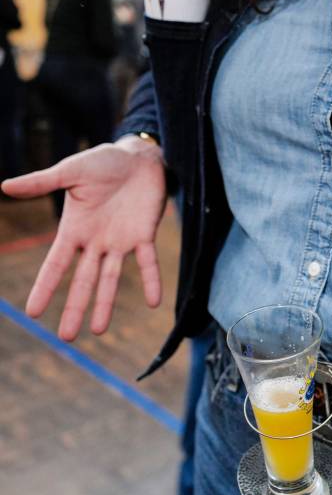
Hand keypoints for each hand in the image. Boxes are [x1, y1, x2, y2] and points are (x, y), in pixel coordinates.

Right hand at [1, 137, 166, 339]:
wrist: (138, 156)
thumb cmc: (103, 162)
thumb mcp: (71, 171)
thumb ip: (42, 182)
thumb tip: (4, 186)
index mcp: (75, 229)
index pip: (56, 264)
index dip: (45, 287)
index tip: (32, 313)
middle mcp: (96, 241)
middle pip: (83, 280)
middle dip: (75, 307)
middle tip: (66, 338)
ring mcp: (121, 241)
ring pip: (112, 278)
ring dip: (106, 304)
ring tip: (99, 331)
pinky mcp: (145, 234)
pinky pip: (148, 262)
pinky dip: (151, 280)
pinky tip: (154, 301)